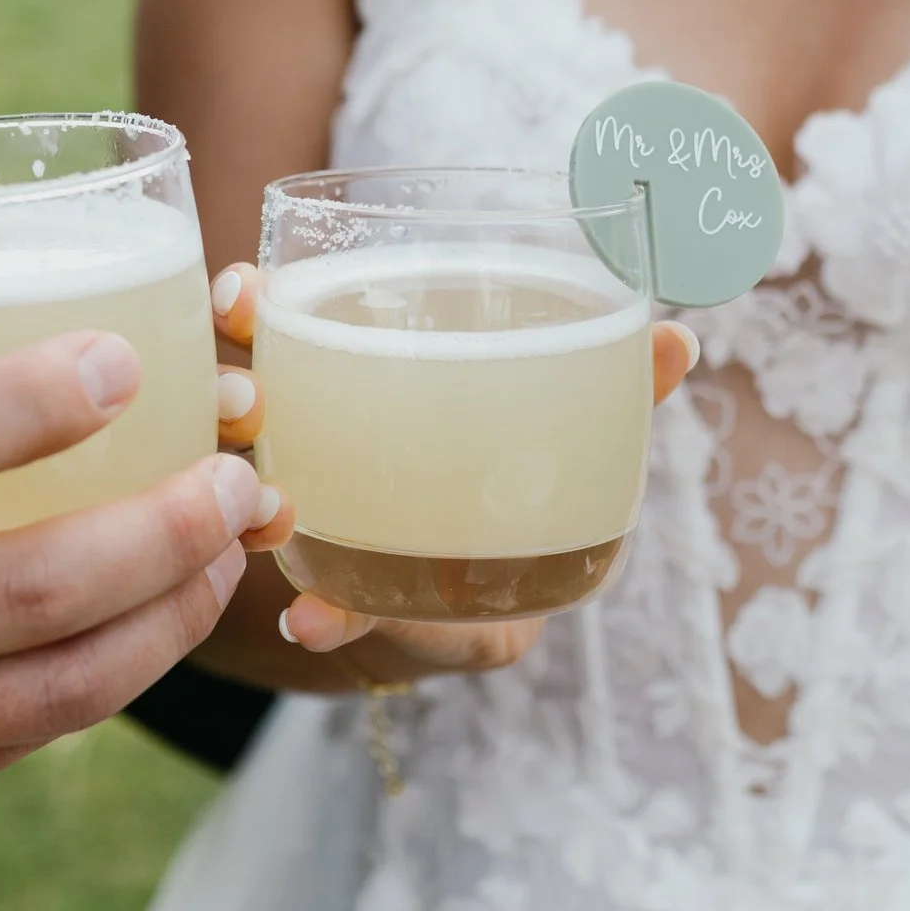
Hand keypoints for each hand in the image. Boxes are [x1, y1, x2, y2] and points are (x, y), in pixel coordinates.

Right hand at [0, 332, 285, 910]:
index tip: (119, 358)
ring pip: (60, 681)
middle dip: (162, 525)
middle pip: (26, 584)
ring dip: (171, 611)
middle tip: (235, 470)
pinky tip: (162, 615)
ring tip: (225, 545)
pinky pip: (34, 734)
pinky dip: (119, 671)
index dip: (26, 401)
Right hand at [206, 262, 697, 685]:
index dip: (245, 299)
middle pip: (240, 398)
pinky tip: (312, 619)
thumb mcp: (552, 423)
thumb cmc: (508, 482)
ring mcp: (314, 518)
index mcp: (349, 374)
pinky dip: (318, 611)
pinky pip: (313, 600)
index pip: (276, 319)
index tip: (245, 291)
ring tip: (274, 509)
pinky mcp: (341, 595)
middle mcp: (310, 440)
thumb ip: (609, 385)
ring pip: (246, 497)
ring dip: (246, 496)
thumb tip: (679, 340)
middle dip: (230, 392)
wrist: (489, 602)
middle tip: (249, 403)